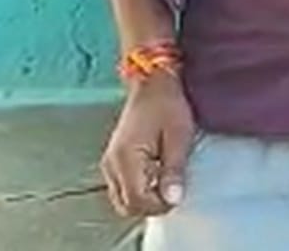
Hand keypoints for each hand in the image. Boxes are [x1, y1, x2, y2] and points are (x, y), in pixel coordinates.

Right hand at [100, 74, 194, 216]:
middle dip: (150, 206)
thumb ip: (174, 170)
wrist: (152, 83)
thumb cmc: (167, 105)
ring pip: (121, 199)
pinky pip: (121, 187)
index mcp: (126, 158)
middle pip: (125, 206)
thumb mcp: (179, 136)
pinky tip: (155, 174)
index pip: (136, 201)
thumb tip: (173, 199)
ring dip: (143, 198)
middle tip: (172, 191)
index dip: (159, 205)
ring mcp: (109, 163)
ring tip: (165, 180)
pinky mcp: (113, 160)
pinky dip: (137, 189)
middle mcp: (111, 164)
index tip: (177, 195)